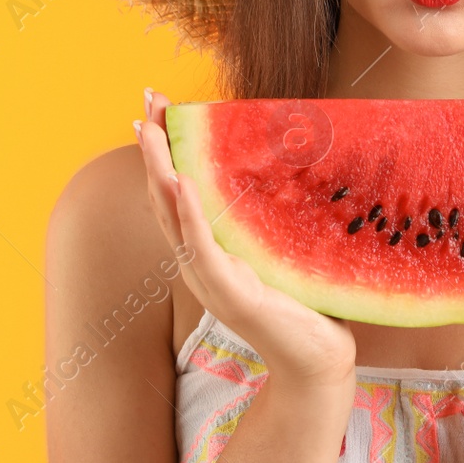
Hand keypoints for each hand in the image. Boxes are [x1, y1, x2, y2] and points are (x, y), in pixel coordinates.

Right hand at [137, 88, 357, 389]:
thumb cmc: (305, 303)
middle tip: (145, 101)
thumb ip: (274, 213)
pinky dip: (189, 214)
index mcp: (209, 250)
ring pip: (174, 217)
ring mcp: (210, 279)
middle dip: (154, 147)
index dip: (163, 150)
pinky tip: (181, 182)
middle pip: (166, 196)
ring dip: (160, 170)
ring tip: (150, 131)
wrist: (318, 360)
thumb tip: (294, 160)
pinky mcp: (231, 293)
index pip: (177, 192)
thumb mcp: (283, 246)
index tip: (156, 107)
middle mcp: (199, 262)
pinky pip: (203, 248)